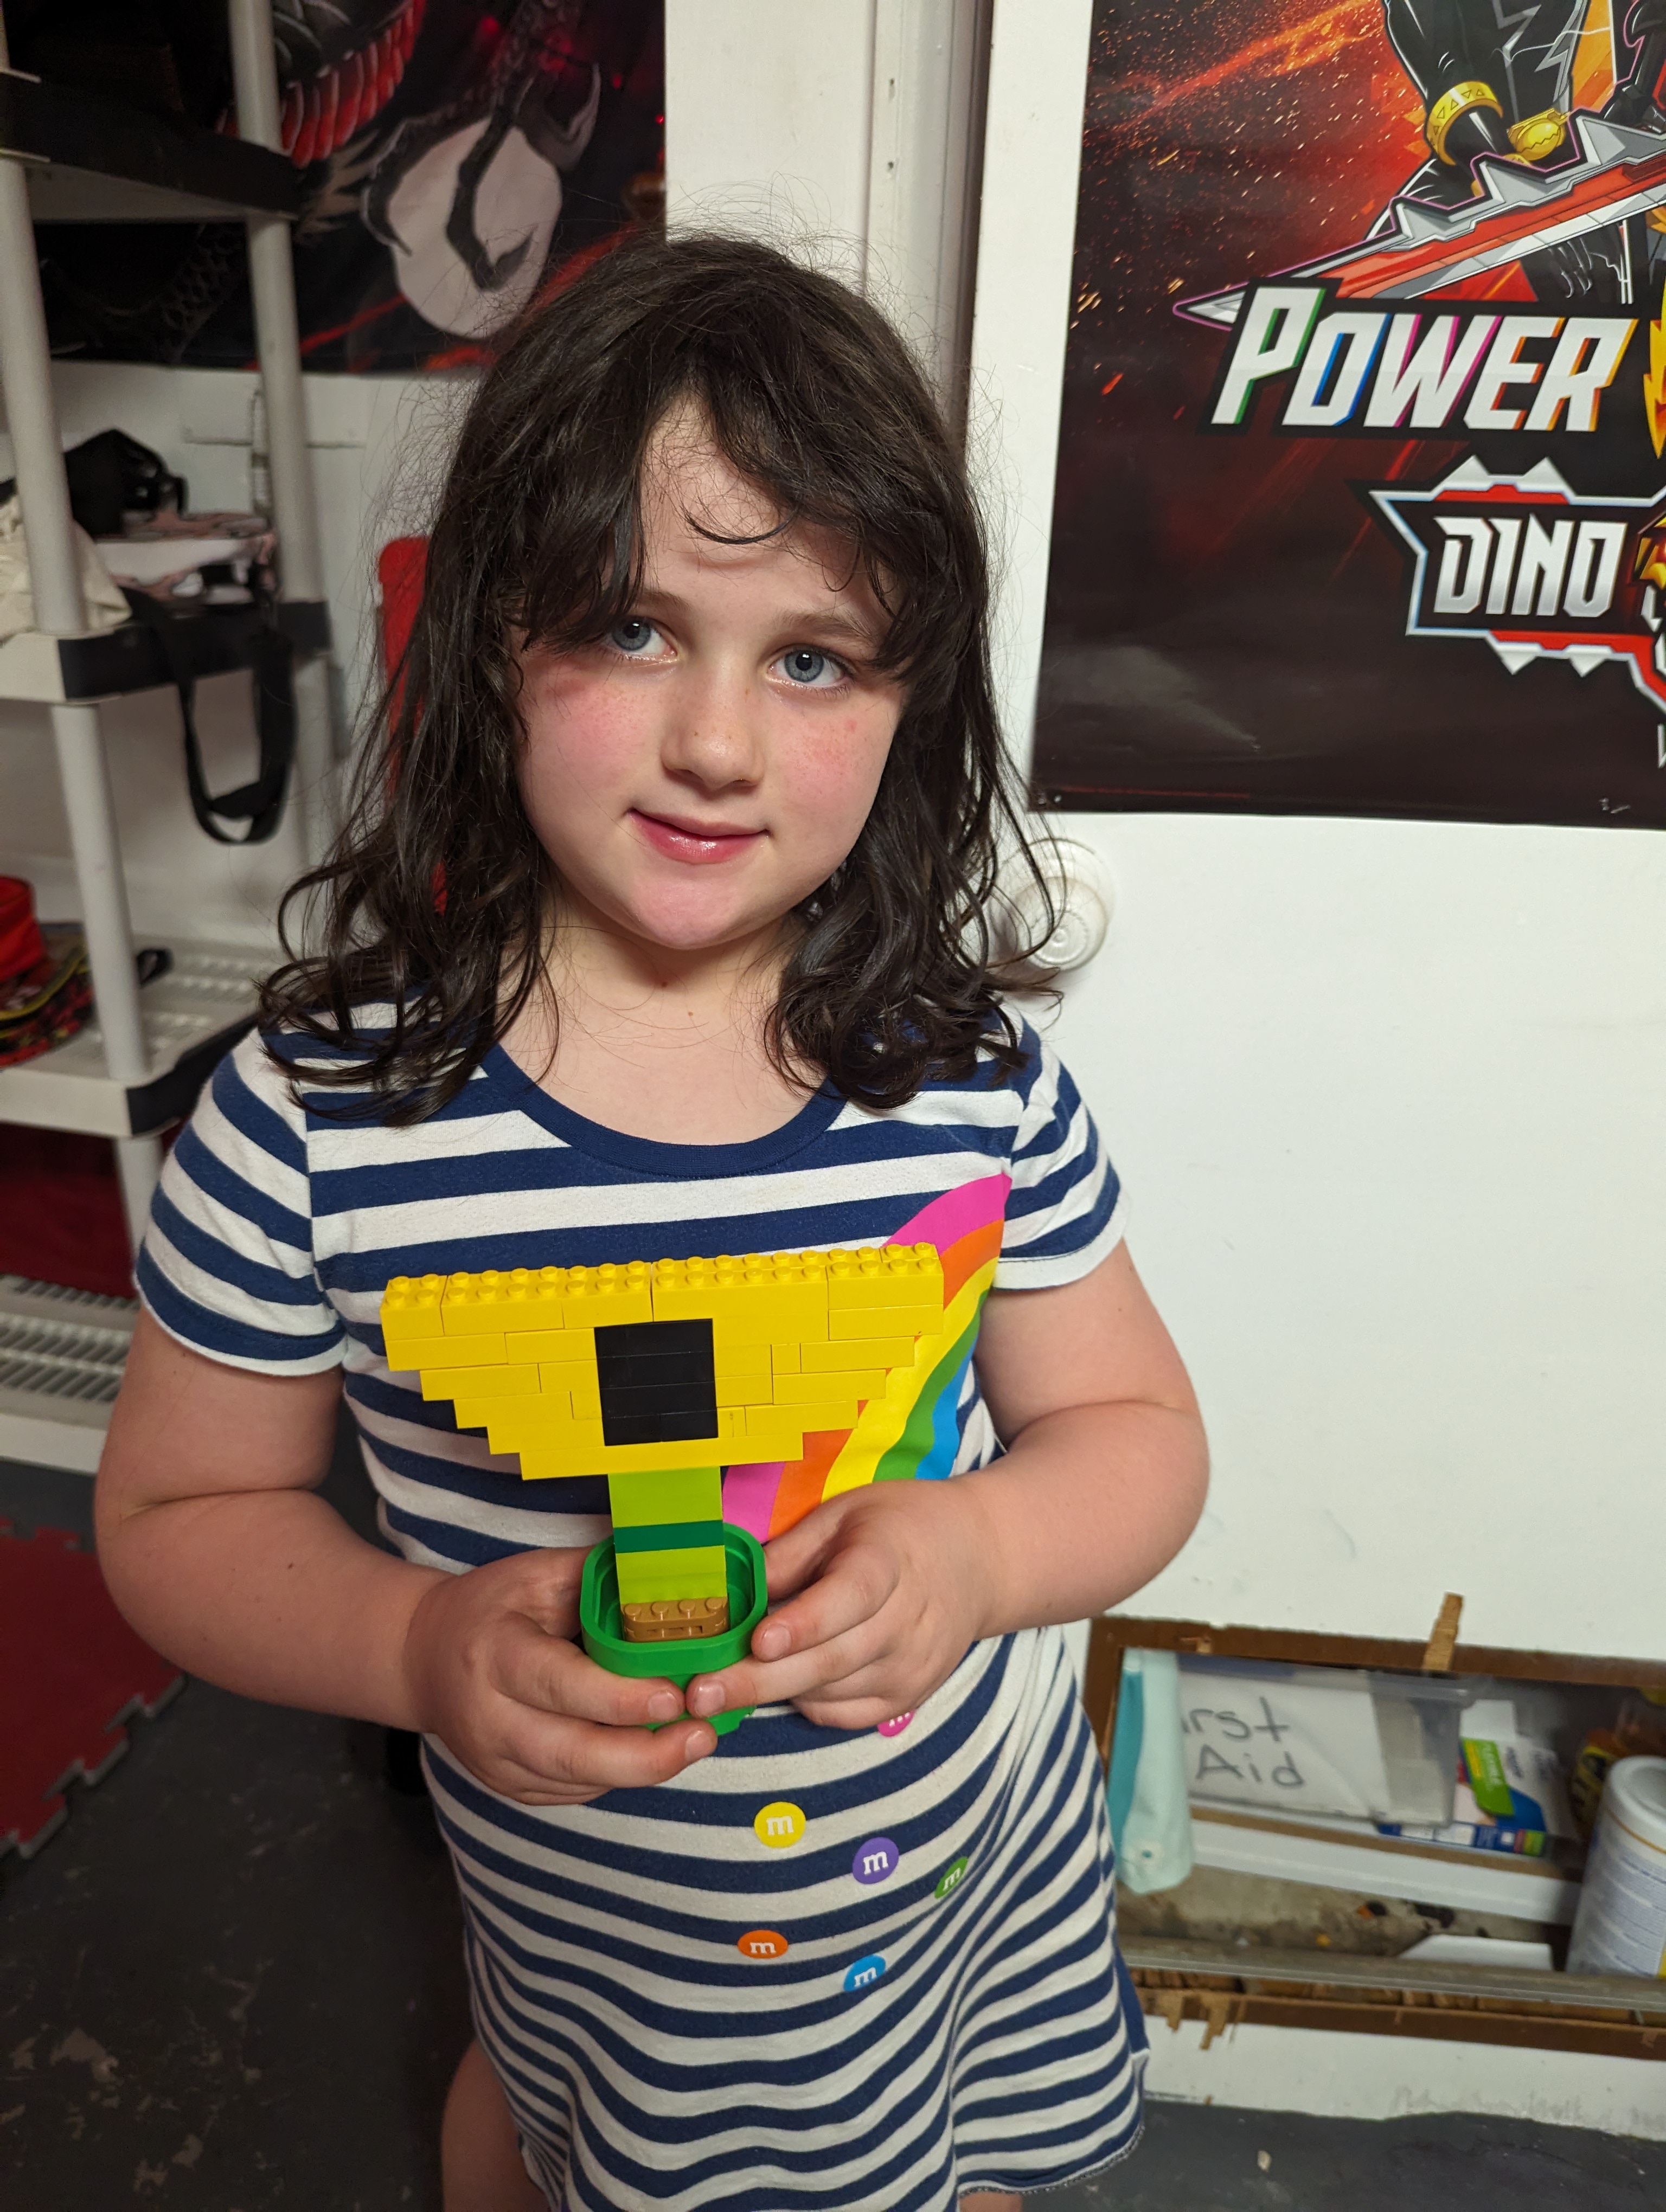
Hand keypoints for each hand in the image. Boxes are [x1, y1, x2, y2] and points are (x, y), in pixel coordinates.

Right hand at [402, 1545, 716, 1802]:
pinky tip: (657, 1752)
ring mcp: (497, 1763)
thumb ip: (598, 1577)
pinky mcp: (510, 1787)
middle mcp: (490, 1719)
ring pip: (578, 1782)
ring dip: (643, 1769)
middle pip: (571, 1754)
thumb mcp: (536, 1574)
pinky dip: (619, 1775)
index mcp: (494, 1655)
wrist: (424, 1657)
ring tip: (697, 1742)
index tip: (673, 1696)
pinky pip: (575, 1791)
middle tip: (704, 1735)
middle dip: (644, 1755)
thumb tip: (670, 1568)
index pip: (558, 1684)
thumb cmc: (492, 1607)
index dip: (617, 1697)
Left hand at [685, 1480, 1001, 1730]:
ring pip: (831, 1692)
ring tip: (717, 1691)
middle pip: (831, 1660)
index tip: (758, 1640)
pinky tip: (781, 1683)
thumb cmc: (897, 1529)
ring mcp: (911, 1668)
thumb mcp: (843, 1514)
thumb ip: (790, 1553)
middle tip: (701, 1694)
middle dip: (760, 1680)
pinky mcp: (907, 1698)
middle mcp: (908, 1622)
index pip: (851, 1598)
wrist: (977, 1561)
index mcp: (891, 1561)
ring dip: (773, 1693)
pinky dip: (806, 1704)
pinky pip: (844, 1715)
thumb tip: (734, 1590)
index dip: (805, 1623)